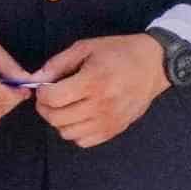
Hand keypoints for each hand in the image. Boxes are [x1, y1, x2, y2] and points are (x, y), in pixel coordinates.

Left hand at [28, 35, 166, 150]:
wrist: (154, 65)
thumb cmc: (119, 52)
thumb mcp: (86, 47)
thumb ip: (58, 63)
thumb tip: (36, 78)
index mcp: (93, 81)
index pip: (54, 98)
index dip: (41, 94)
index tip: (44, 87)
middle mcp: (101, 105)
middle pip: (57, 119)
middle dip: (45, 108)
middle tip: (50, 97)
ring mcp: (109, 121)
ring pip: (68, 133)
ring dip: (60, 121)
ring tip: (66, 106)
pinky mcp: (115, 130)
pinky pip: (84, 141)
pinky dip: (76, 131)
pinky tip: (79, 116)